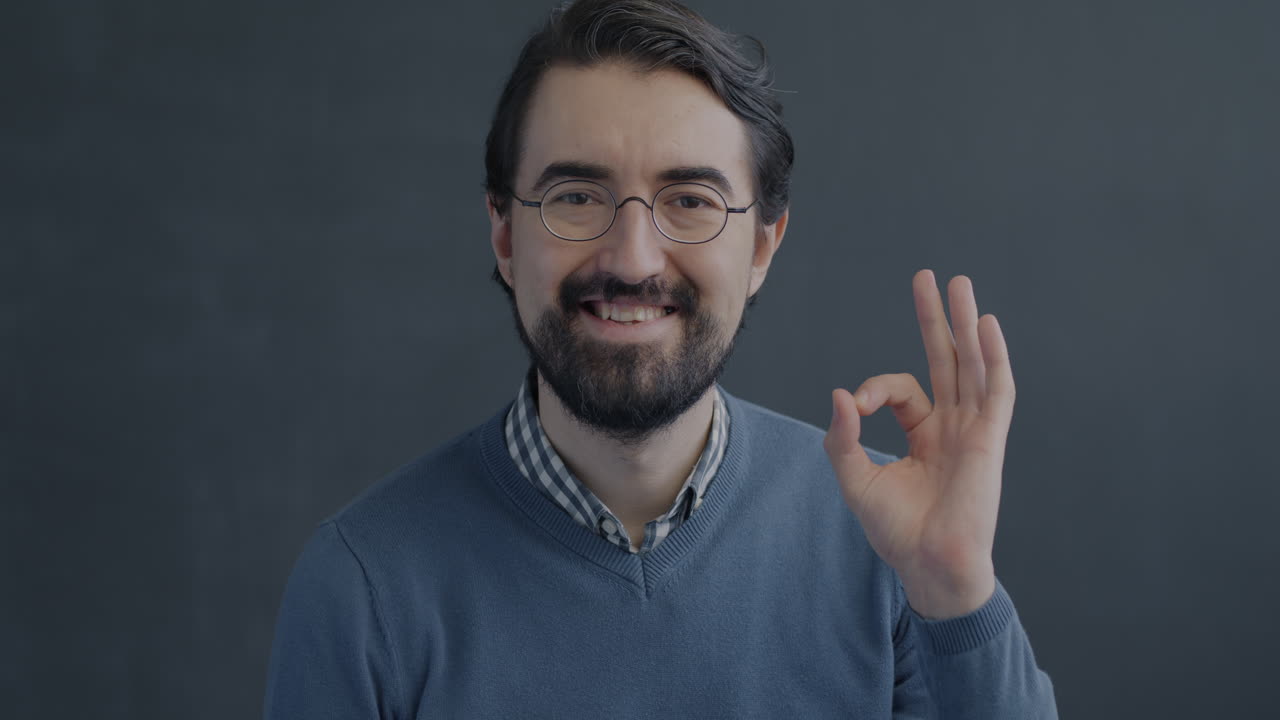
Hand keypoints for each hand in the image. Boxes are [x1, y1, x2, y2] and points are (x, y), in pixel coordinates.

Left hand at [823, 270, 1014, 618]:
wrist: (929, 565)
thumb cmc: (896, 532)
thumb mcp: (856, 480)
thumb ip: (842, 437)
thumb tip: (839, 393)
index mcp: (923, 435)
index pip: (901, 390)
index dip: (873, 389)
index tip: (855, 405)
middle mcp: (951, 426)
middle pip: (946, 360)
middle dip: (936, 318)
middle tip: (929, 276)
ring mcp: (972, 430)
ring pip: (972, 364)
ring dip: (966, 323)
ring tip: (959, 284)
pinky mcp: (989, 439)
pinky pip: (996, 390)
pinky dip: (993, 356)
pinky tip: (986, 324)